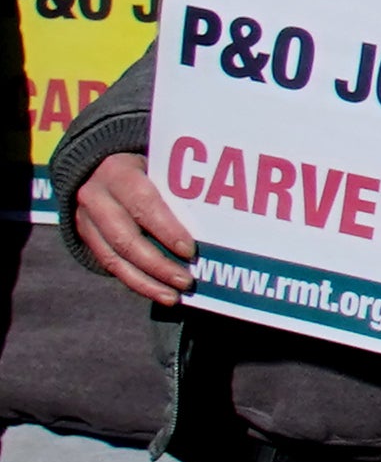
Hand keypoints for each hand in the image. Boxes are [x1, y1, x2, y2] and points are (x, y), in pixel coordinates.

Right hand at [68, 155, 195, 307]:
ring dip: (146, 282)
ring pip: (114, 258)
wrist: (95, 166)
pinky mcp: (84, 237)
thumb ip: (176, 184)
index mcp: (118, 173)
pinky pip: (108, 264)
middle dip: (158, 265)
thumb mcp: (156, 164)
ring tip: (173, 297)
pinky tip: (156, 291)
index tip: (190, 250)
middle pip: (126, 239)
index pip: (144, 205)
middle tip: (186, 281)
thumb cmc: (143, 166)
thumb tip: (215, 214)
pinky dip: (134, 281)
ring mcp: (85, 220)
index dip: (167, 230)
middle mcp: (96, 198)